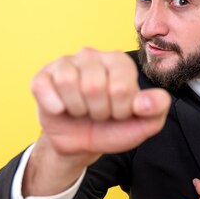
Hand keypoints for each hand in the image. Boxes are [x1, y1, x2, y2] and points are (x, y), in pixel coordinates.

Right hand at [24, 48, 170, 195]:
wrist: (83, 143)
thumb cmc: (114, 127)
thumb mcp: (142, 124)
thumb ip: (156, 109)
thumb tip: (154, 99)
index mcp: (119, 61)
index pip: (120, 86)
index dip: (121, 110)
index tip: (119, 113)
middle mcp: (92, 55)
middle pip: (93, 85)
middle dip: (98, 111)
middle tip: (99, 113)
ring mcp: (65, 63)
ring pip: (67, 82)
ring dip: (77, 108)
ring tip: (82, 110)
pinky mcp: (42, 76)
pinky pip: (43, 86)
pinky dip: (54, 105)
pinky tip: (61, 109)